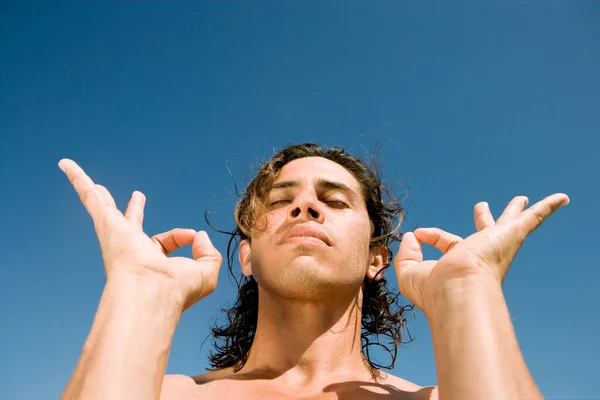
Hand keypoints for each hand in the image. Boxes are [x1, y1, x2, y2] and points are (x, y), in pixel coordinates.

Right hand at [59, 159, 221, 309]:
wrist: (152, 293)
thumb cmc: (176, 289)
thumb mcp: (205, 272)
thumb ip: (208, 253)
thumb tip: (199, 236)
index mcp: (151, 261)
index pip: (166, 242)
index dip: (182, 236)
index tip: (193, 235)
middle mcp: (131, 248)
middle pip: (130, 224)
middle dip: (133, 211)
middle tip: (136, 197)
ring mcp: (116, 235)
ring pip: (103, 208)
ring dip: (96, 194)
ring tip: (90, 181)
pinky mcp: (106, 224)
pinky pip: (89, 197)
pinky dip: (78, 179)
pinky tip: (67, 164)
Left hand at [394, 193, 568, 314]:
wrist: (458, 292)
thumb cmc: (434, 290)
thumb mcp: (409, 272)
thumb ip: (406, 255)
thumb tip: (411, 237)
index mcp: (460, 263)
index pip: (446, 243)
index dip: (431, 236)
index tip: (418, 233)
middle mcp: (480, 255)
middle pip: (484, 232)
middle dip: (482, 219)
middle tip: (482, 206)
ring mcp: (497, 245)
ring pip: (510, 223)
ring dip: (516, 211)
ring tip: (522, 199)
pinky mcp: (511, 237)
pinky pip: (534, 219)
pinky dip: (548, 208)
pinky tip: (561, 198)